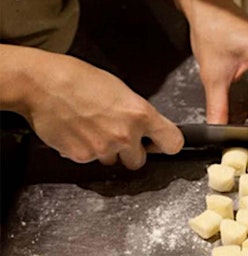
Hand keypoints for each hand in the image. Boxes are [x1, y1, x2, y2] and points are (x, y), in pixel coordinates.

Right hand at [0, 45, 183, 169]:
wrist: (41, 84)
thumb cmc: (79, 79)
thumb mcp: (121, 91)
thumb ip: (137, 113)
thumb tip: (146, 129)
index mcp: (140, 114)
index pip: (173, 142)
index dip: (167, 144)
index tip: (162, 143)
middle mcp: (126, 135)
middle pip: (139, 161)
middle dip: (130, 152)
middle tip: (117, 135)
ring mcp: (104, 149)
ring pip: (113, 161)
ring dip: (107, 151)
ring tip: (92, 128)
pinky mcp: (82, 157)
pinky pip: (91, 160)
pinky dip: (86, 150)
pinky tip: (78, 131)